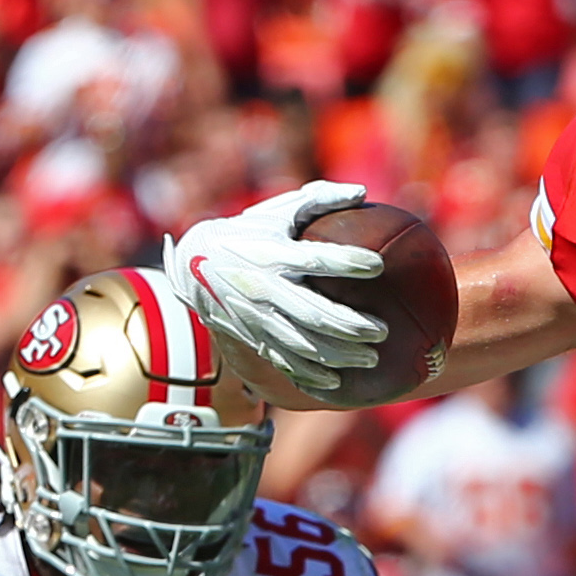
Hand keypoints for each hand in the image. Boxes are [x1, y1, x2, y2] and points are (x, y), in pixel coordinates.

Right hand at [164, 182, 386, 393]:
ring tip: (371, 360)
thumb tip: (362, 191)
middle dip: (350, 325)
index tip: (377, 266)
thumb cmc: (247, 233)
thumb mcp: (275, 211)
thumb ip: (317, 200)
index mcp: (271, 253)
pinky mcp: (251, 335)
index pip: (314, 258)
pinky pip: (282, 360)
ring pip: (301, 343)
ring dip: (338, 356)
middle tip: (383, 331)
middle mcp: (262, 287)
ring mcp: (255, 315)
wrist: (192, 266)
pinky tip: (336, 383)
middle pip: (312, 311)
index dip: (346, 261)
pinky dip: (309, 375)